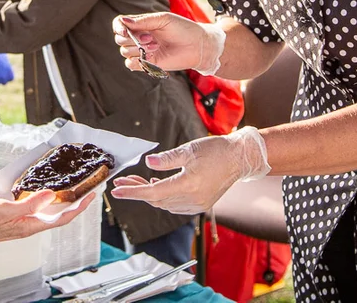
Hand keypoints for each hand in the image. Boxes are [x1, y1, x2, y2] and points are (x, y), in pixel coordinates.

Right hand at [0, 190, 94, 246]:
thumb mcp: (5, 210)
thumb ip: (29, 204)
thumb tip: (50, 195)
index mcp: (30, 226)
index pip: (62, 218)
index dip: (79, 207)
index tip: (92, 195)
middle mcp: (29, 226)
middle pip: (58, 215)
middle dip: (73, 202)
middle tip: (85, 187)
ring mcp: (21, 222)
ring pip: (47, 212)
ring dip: (60, 201)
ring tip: (70, 187)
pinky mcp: (13, 217)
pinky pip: (35, 208)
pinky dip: (44, 199)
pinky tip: (43, 190)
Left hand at [110, 127, 269, 214]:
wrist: (240, 158)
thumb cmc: (216, 150)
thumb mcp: (189, 150)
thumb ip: (167, 159)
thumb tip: (148, 163)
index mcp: (188, 184)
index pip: (152, 193)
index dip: (132, 192)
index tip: (116, 190)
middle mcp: (193, 199)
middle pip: (156, 200)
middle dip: (138, 191)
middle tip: (123, 181)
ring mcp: (198, 204)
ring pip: (165, 204)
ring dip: (150, 195)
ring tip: (137, 182)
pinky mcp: (201, 204)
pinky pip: (176, 206)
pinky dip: (164, 198)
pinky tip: (157, 187)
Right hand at [113, 13, 224, 74]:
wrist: (197, 46)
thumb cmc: (183, 29)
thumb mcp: (163, 20)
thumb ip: (143, 21)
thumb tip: (124, 22)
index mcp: (141, 24)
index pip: (119, 24)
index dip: (118, 27)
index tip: (125, 30)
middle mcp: (139, 37)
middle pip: (119, 39)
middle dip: (132, 39)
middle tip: (151, 38)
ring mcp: (142, 51)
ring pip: (124, 52)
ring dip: (138, 49)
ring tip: (156, 47)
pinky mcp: (147, 64)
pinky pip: (130, 64)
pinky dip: (138, 61)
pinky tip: (152, 57)